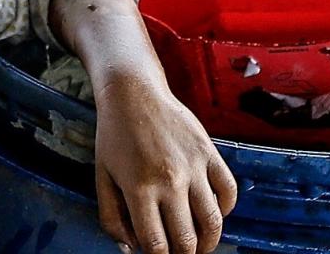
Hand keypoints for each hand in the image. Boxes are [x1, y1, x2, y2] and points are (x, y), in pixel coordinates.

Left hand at [47, 0, 237, 251]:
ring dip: (208, 242)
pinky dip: (224, 209)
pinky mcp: (209, 152)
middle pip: (186, 240)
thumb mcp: (102, 177)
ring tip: (200, 246)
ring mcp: (193, 167)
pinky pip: (228, 191)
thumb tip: (130, 248)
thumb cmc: (113, 137)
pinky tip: (213, 214)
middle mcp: (170, 181)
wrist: (134, 92)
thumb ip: (111, 217)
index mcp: (139, 189)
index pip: (156, 245)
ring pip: (212, 222)